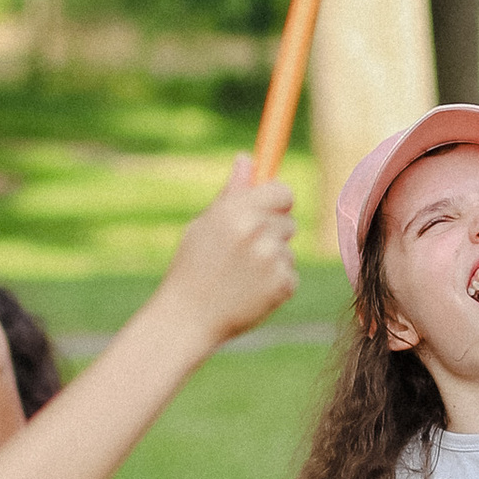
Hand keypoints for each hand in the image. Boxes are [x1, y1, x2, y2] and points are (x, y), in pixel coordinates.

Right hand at [160, 155, 296, 344]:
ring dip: (273, 259)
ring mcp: (272, 260)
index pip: (281, 191)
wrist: (188, 319)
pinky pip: (290, 274)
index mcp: (236, 212)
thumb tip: (246, 159)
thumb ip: (231, 193)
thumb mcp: (204, 225)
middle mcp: (257, 232)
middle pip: (289, 221)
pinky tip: (250, 292)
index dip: (277, 201)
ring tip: (242, 275)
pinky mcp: (283, 285)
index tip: (270, 209)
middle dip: (273, 233)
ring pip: (288, 249)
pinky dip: (276, 283)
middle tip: (245, 252)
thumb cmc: (192, 268)